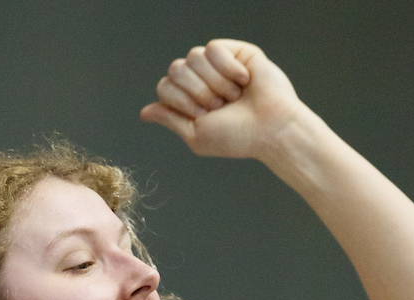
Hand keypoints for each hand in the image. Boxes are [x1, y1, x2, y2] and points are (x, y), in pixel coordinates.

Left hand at [140, 39, 304, 159]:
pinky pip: (214, 48)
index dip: (179, 101)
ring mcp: (218, 65)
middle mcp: (201, 80)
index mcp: (189, 100)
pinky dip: (227, 68)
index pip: (165, 86)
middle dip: (196, 92)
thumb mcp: (195, 135)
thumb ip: (169, 119)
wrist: (269, 128)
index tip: (202, 115)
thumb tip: (143, 112)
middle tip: (218, 106)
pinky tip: (244, 80)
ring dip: (213, 82)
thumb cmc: (236, 137)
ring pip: (193, 57)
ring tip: (233, 96)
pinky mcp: (235, 51)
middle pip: (176, 69)